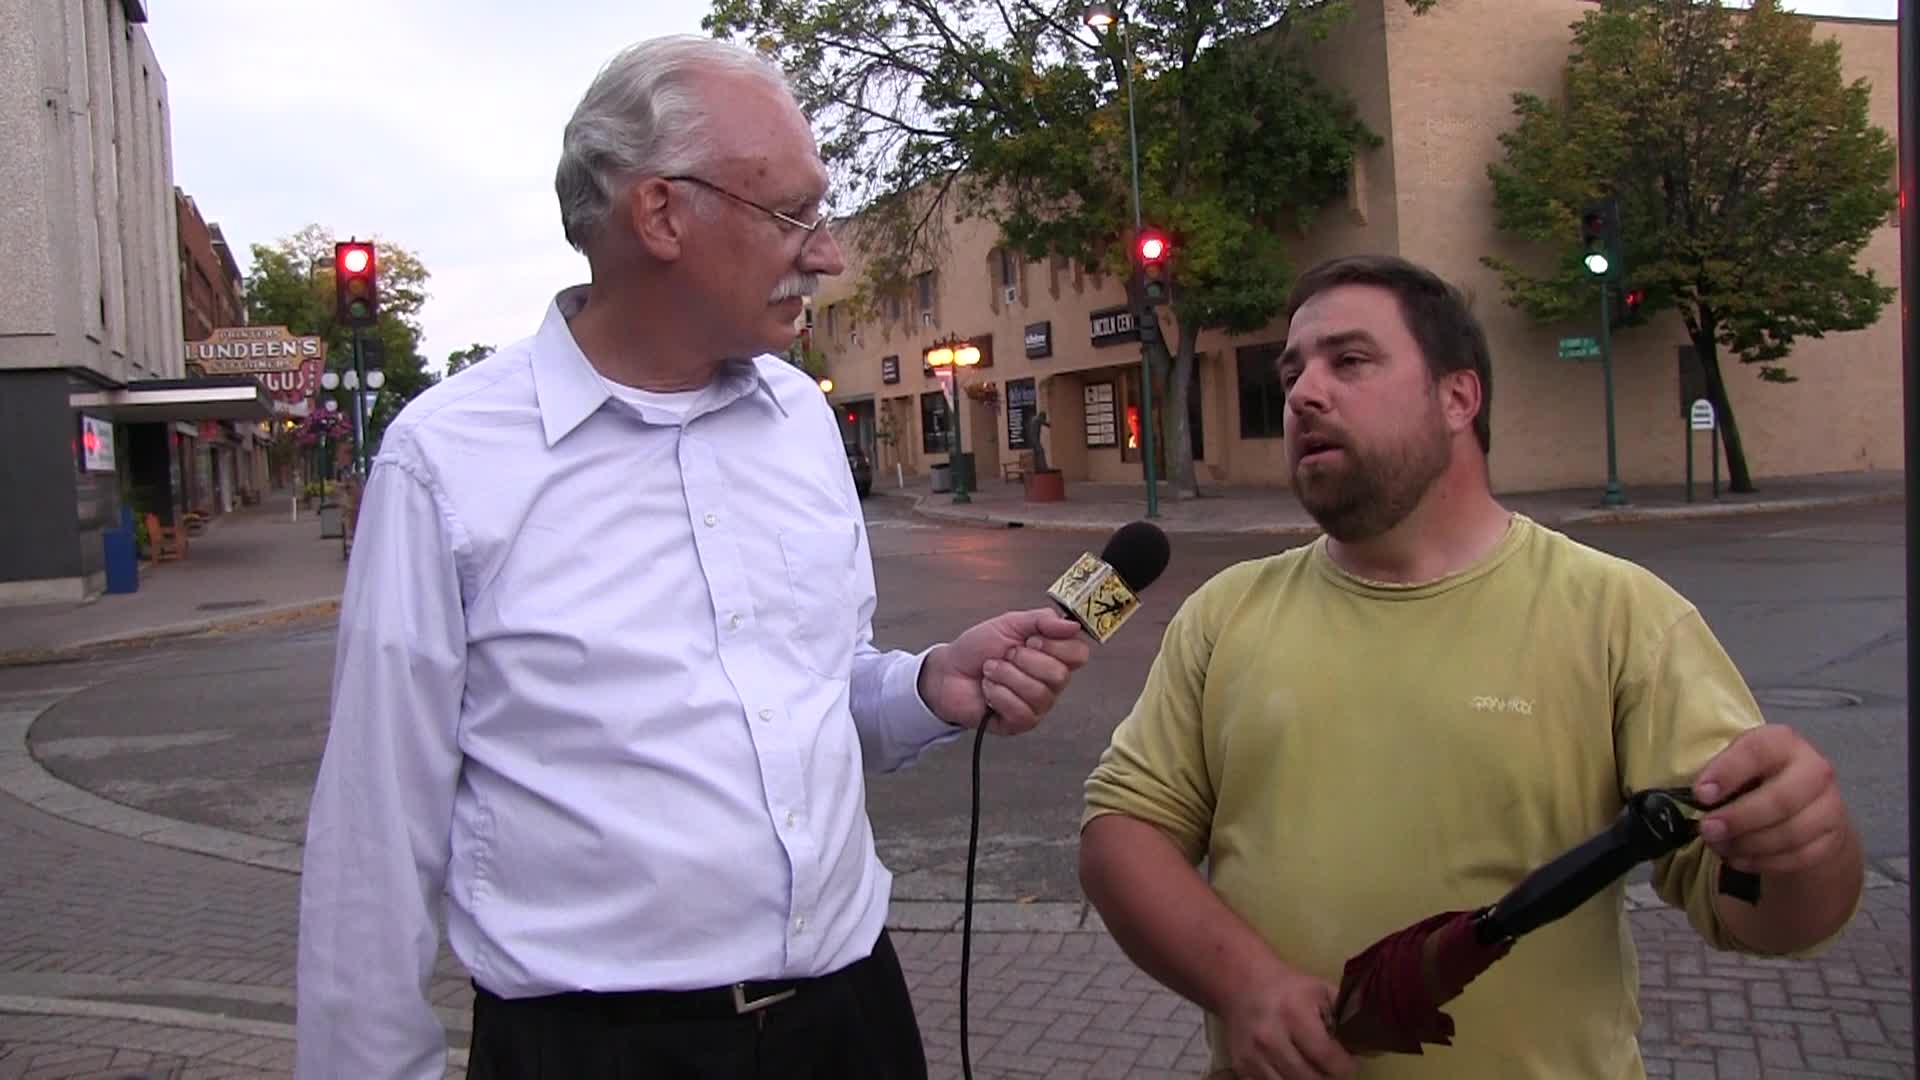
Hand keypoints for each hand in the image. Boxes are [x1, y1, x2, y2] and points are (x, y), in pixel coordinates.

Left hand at [918, 608, 1090, 733]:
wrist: (948, 671)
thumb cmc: (978, 649)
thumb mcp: (1009, 623)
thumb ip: (1042, 620)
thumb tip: (1072, 624)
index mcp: (1053, 655)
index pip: (1079, 654)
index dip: (1055, 645)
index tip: (1030, 639)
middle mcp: (1051, 682)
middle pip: (1060, 675)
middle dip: (1024, 660)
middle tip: (1005, 655)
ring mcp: (1037, 705)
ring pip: (1038, 693)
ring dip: (1006, 676)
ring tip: (991, 671)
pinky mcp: (1020, 723)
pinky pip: (1021, 711)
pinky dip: (998, 694)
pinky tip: (989, 689)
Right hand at [1220, 966, 1357, 1079]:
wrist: (1243, 984)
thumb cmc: (1289, 988)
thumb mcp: (1321, 991)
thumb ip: (1346, 1016)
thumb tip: (1371, 1046)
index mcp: (1293, 1014)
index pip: (1328, 1058)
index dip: (1347, 1066)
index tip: (1350, 1062)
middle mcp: (1270, 1037)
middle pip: (1311, 1079)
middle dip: (1329, 1077)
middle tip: (1332, 1067)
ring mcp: (1252, 1055)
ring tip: (1313, 1068)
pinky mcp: (1241, 1067)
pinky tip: (1291, 1069)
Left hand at [1694, 725, 1849, 875]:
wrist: (1803, 806)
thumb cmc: (1756, 780)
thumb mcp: (1735, 765)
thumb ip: (1718, 775)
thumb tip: (1698, 797)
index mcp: (1782, 741)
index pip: (1757, 752)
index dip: (1728, 773)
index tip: (1701, 794)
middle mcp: (1814, 769)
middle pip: (1780, 800)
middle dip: (1738, 819)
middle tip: (1707, 830)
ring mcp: (1830, 805)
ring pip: (1790, 833)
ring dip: (1748, 845)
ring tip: (1720, 846)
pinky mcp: (1833, 838)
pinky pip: (1799, 856)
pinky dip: (1764, 861)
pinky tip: (1739, 859)